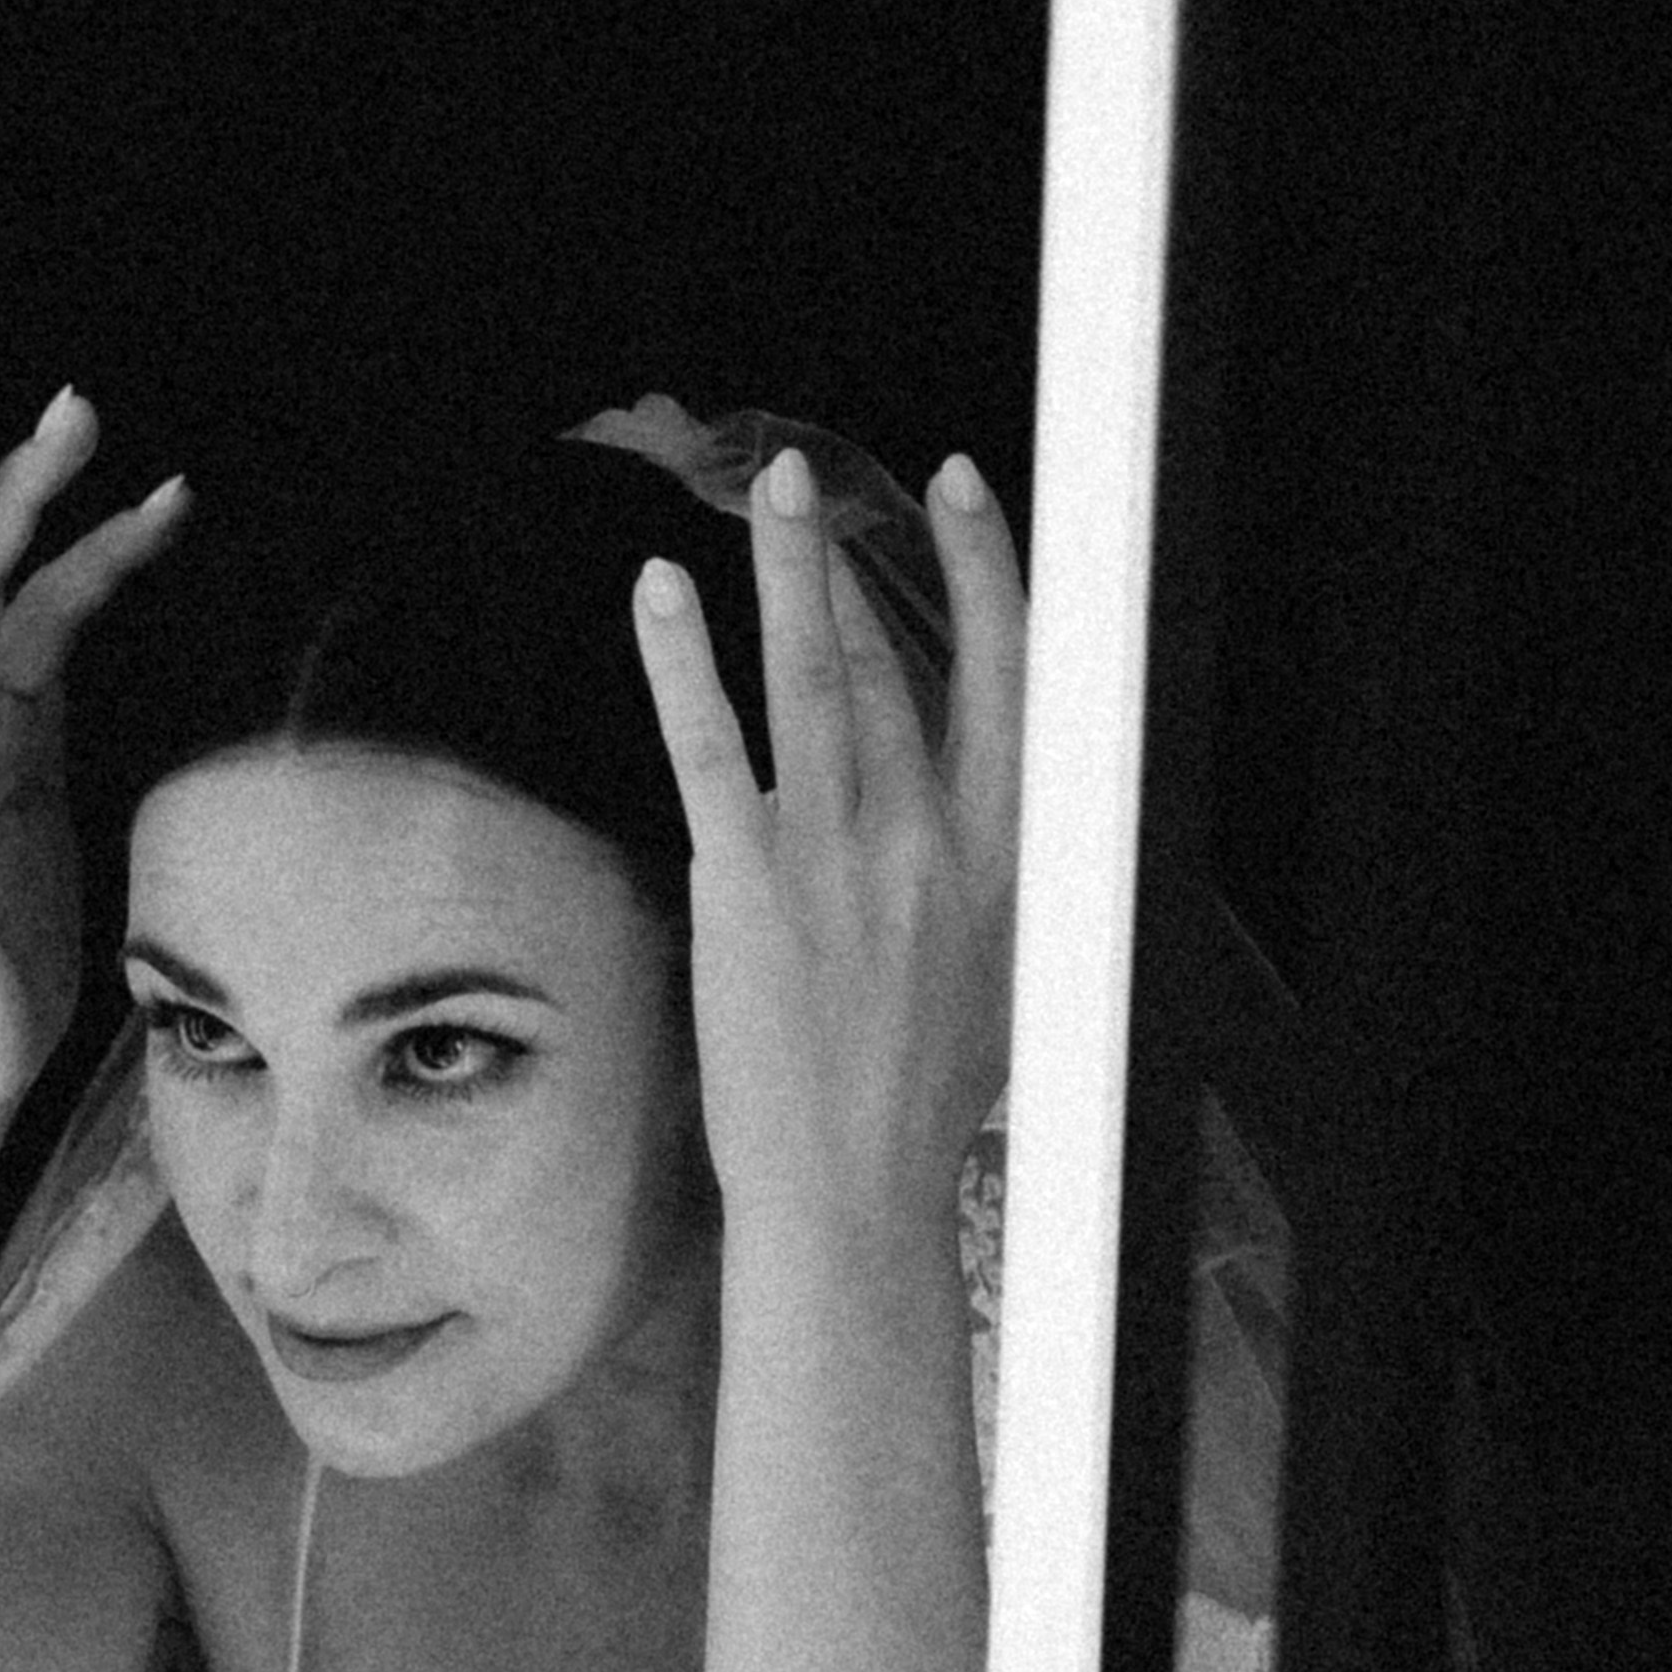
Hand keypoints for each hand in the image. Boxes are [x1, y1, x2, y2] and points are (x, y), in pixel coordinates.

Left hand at [630, 442, 1025, 1250]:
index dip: (985, 568)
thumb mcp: (1004, 971)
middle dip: (851, 559)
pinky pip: (711, 742)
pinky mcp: (748, 882)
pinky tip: (661, 593)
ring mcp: (839, 853)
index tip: (958, 492)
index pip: (1009, 673)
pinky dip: (685, 658)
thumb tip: (974, 823)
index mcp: (1010, 851)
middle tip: (806, 484)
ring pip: (816, 673)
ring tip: (766, 488)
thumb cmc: (921, 1099)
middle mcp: (932, 834)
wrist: (854, 1187)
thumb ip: (986, 876)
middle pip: (893, 661)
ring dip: (788, 569)